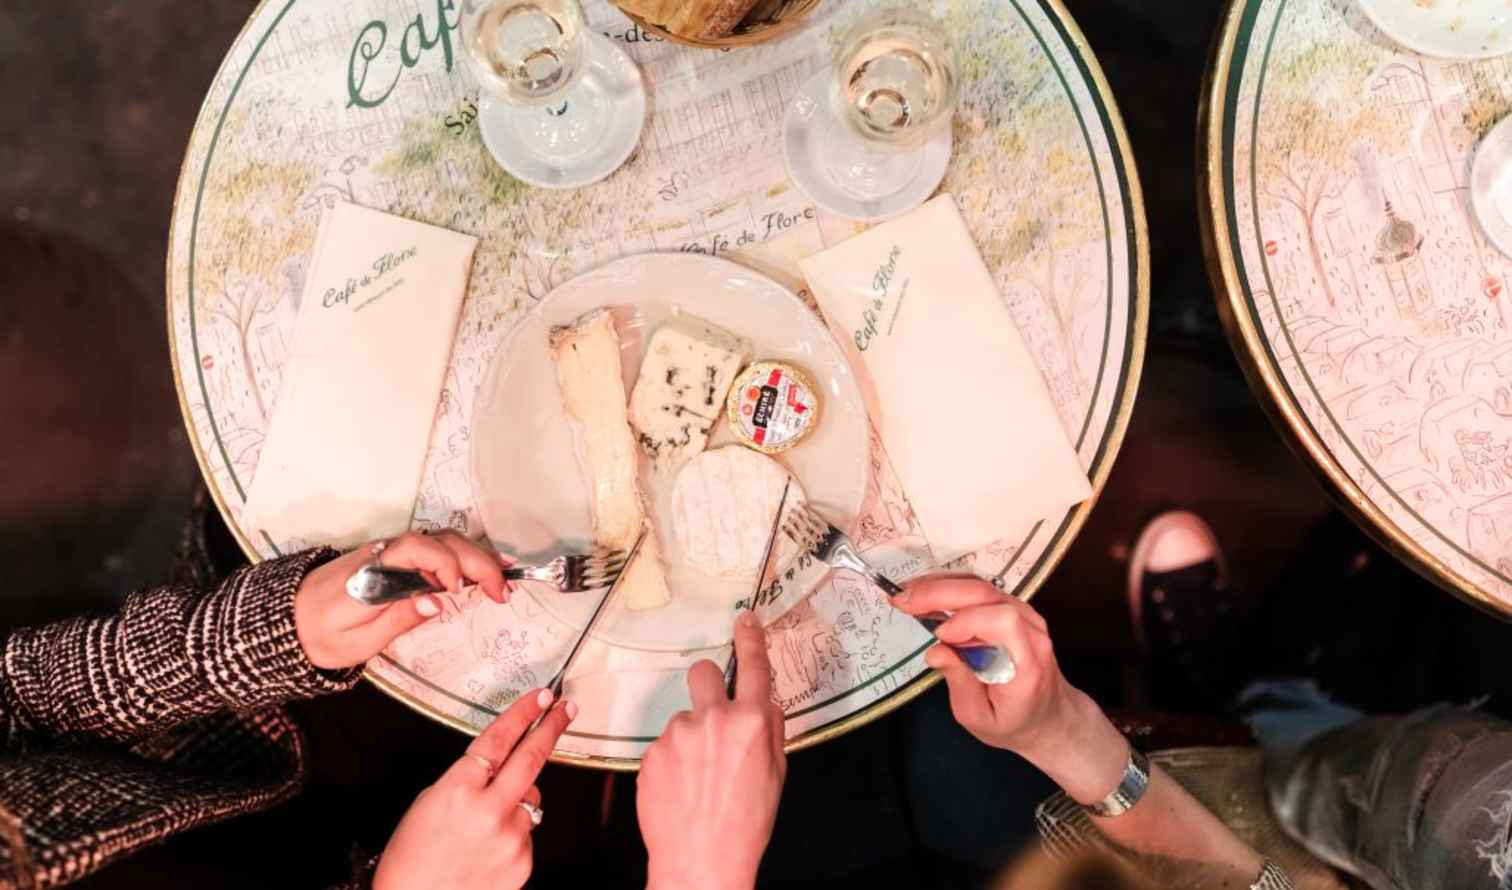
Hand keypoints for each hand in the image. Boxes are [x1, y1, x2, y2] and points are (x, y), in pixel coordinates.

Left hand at [294, 529, 510, 668]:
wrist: (287, 621)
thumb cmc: (321, 634)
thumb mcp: (356, 641)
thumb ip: (397, 619)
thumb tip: (438, 602)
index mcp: (372, 572)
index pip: (417, 550)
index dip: (445, 564)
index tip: (459, 591)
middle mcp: (383, 553)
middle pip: (438, 541)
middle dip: (476, 561)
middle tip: (502, 590)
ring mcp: (390, 553)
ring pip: (441, 541)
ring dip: (476, 556)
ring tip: (504, 577)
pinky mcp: (395, 559)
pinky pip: (435, 549)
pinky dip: (463, 557)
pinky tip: (483, 569)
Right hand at [372, 687, 575, 889]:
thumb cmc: (412, 859)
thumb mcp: (428, 803)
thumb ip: (467, 780)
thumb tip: (500, 767)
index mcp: (457, 790)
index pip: (498, 739)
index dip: (522, 713)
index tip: (540, 698)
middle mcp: (488, 810)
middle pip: (531, 757)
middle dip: (551, 727)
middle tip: (565, 710)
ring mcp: (510, 837)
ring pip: (531, 797)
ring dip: (519, 797)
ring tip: (488, 820)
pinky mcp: (524, 860)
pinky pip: (528, 830)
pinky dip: (515, 830)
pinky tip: (490, 846)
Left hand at [638, 613, 786, 889]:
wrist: (702, 862)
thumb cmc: (744, 825)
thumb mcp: (776, 774)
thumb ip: (769, 730)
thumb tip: (762, 702)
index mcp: (749, 723)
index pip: (753, 665)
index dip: (750, 638)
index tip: (745, 620)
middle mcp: (712, 720)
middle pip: (702, 672)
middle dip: (707, 683)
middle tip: (713, 715)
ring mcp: (677, 735)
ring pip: (684, 718)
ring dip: (691, 738)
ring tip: (699, 780)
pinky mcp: (651, 754)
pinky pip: (664, 745)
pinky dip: (673, 762)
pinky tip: (682, 789)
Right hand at [894, 576, 1128, 803]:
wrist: (1046, 715)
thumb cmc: (1012, 720)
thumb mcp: (980, 717)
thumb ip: (960, 683)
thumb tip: (935, 652)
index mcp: (1027, 661)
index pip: (1003, 622)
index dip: (967, 621)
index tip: (938, 635)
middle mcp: (1031, 630)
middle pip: (986, 594)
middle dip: (940, 593)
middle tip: (902, 600)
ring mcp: (1025, 615)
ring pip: (981, 586)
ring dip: (939, 586)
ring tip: (906, 595)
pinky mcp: (1013, 609)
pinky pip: (980, 590)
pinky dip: (949, 588)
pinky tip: (924, 594)